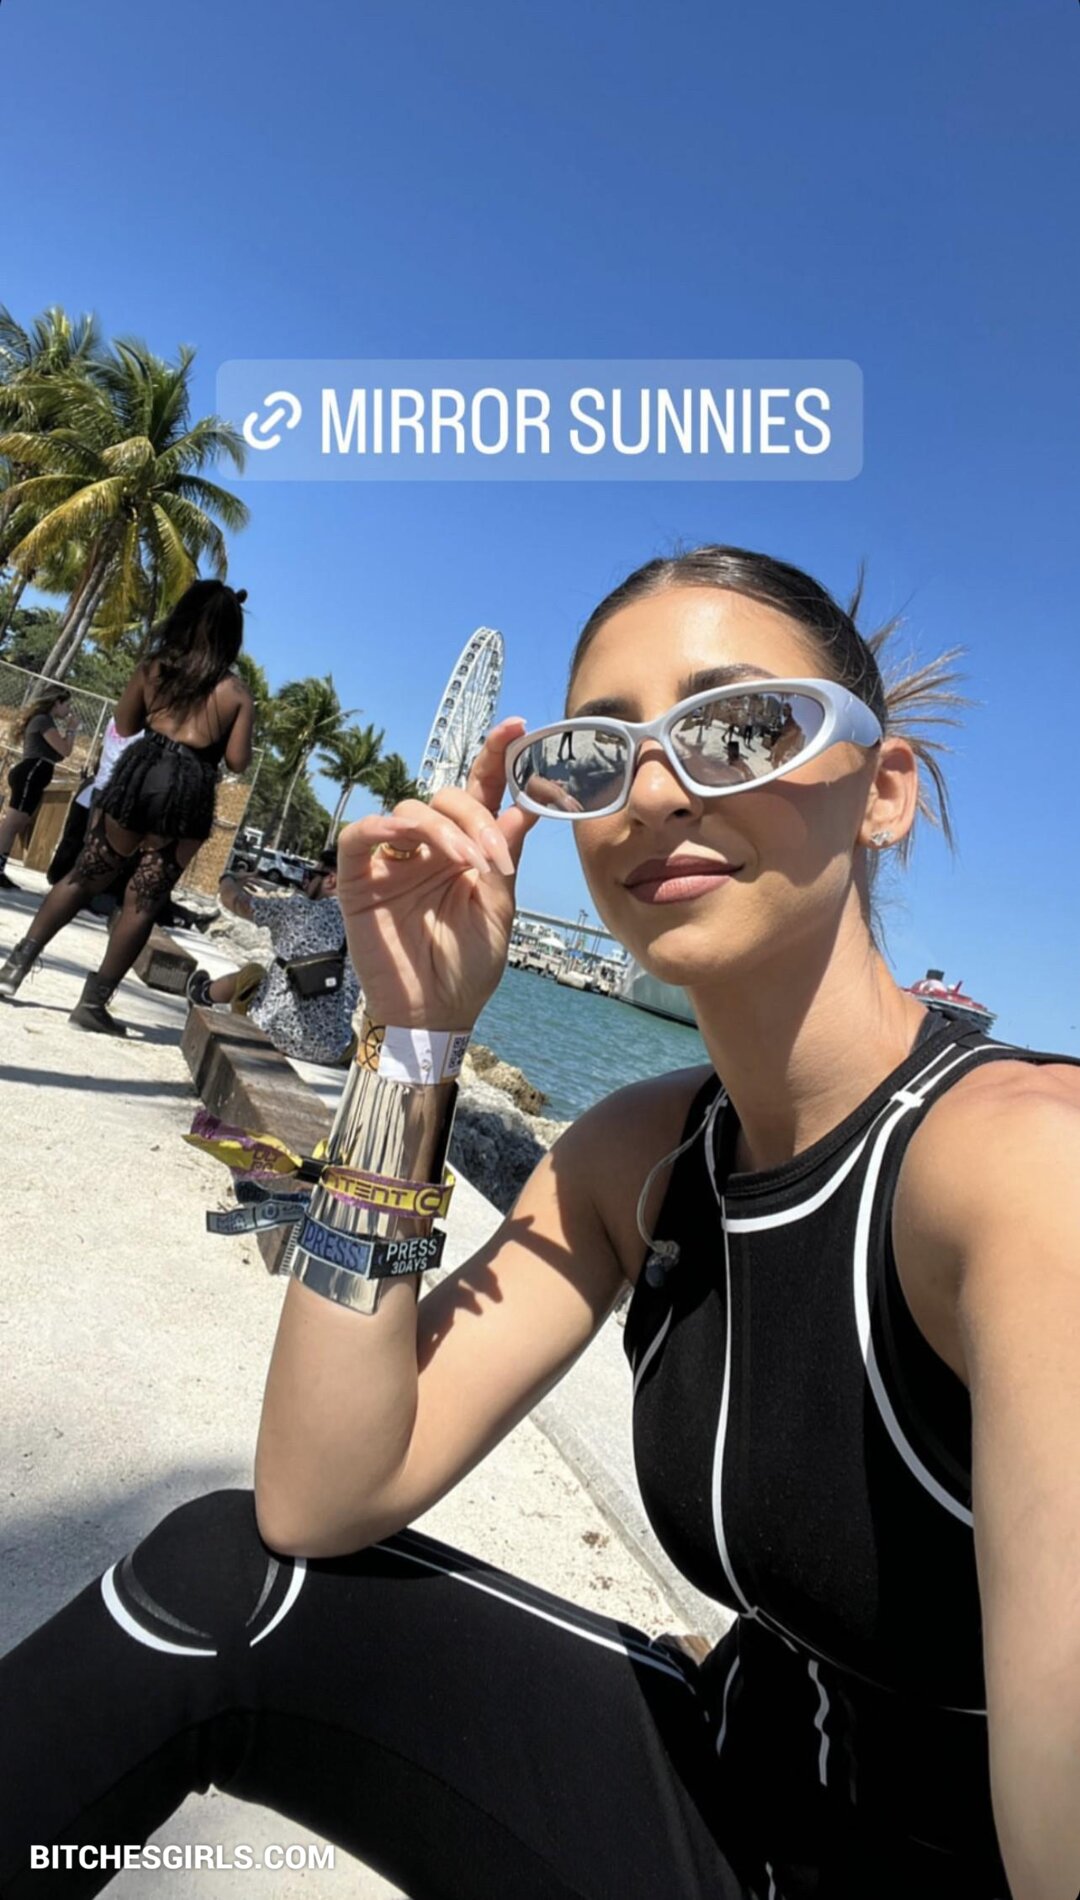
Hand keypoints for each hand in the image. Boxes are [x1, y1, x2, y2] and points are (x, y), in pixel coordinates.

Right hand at [336, 716, 538, 1029]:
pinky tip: (408, 838)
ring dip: (443, 827)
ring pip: (410, 808)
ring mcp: (394, 861)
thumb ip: (506, 854)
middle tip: (494, 856)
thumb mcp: (499, 908)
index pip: (481, 792)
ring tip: (468, 863)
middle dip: (476, 818)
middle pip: (448, 798)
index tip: (517, 726)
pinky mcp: (358, 878)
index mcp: (468, 850)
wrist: (437, 1013)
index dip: (496, 757)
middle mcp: (430, 848)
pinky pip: (361, 834)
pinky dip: (383, 827)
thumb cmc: (468, 965)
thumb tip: (524, 804)